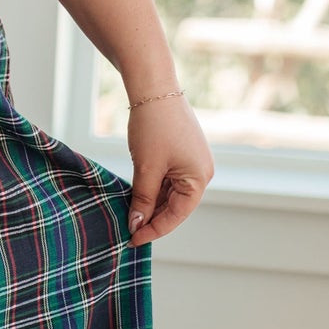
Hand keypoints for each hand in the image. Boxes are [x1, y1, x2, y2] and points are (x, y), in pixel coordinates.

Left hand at [124, 92, 213, 245]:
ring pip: (170, 194)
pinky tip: (136, 196)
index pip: (176, 216)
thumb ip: (142, 199)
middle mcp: (201, 173)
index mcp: (199, 179)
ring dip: (150, 204)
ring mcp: (192, 164)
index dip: (153, 230)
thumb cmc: (153, 127)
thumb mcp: (146, 168)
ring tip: (129, 214)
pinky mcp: (182, 155)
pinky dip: (153, 189)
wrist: (153, 89)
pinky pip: (168, 180)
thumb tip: (136, 225)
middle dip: (152, 218)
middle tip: (127, 229)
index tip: (132, 240)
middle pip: (175, 207)